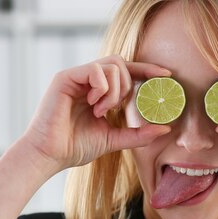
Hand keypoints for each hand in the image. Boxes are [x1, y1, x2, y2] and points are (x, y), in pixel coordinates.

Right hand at [22, 55, 171, 171]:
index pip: (127, 71)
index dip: (147, 69)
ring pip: (112, 64)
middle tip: (115, 108)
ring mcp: (77, 76)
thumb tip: (166, 128)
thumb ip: (138, 134)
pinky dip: (102, 88)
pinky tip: (93, 105)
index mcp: (99, 91)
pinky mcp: (65, 77)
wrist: (50, 155)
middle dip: (127, 86)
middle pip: (121, 63)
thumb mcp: (114, 139)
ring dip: (114, 91)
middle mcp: (88, 80)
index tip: (167, 75)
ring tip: (101, 110)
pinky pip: (96, 69)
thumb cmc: (76, 147)